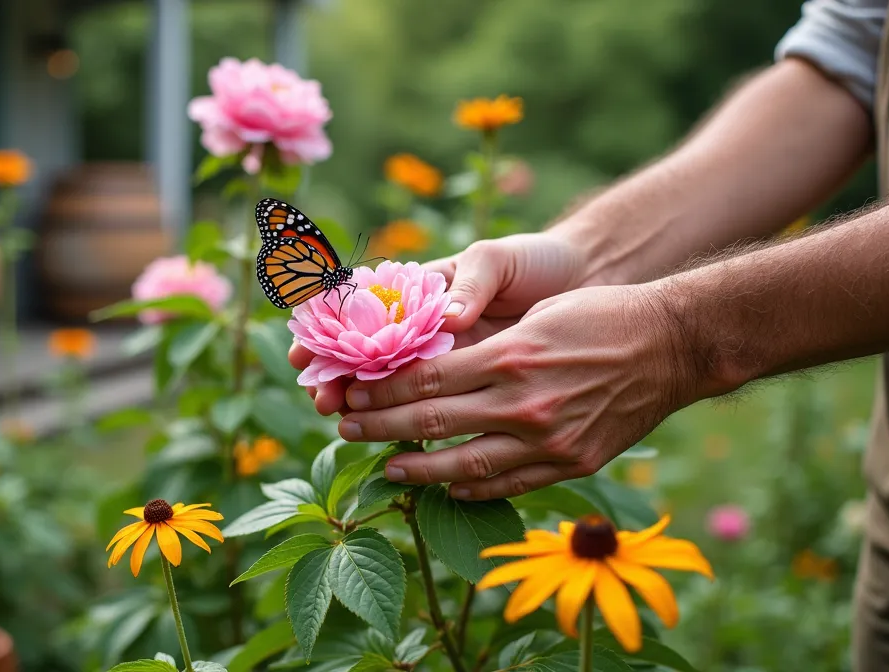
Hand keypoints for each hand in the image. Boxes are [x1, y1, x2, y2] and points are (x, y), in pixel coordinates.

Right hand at [289, 232, 586, 414]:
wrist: (583, 284)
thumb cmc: (534, 263)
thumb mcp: (499, 259)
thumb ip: (471, 281)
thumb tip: (446, 315)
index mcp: (419, 292)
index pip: (361, 310)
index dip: (329, 331)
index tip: (306, 352)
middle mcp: (424, 329)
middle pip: (369, 356)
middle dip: (339, 377)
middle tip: (323, 400)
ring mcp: (446, 361)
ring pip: (394, 388)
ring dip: (365, 406)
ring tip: (344, 423)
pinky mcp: (472, 389)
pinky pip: (433, 408)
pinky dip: (411, 423)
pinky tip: (393, 441)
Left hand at [332, 284, 698, 499]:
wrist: (672, 346)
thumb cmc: (601, 316)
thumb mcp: (537, 316)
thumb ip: (484, 345)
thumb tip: (430, 365)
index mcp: (510, 356)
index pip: (426, 379)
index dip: (382, 390)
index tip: (352, 392)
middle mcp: (523, 402)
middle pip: (432, 422)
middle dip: (381, 428)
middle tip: (346, 430)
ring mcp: (548, 439)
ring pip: (465, 465)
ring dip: (418, 470)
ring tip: (388, 469)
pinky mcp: (571, 464)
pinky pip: (510, 484)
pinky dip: (473, 489)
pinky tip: (449, 489)